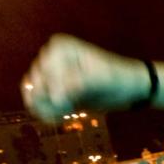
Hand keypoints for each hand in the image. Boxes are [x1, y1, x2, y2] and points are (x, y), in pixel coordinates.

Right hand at [23, 34, 146, 121]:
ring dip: (46, 108)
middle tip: (71, 107)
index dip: (57, 89)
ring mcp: (50, 73)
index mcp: (59, 47)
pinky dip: (46, 112)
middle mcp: (50, 57)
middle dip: (49, 100)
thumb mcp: (100, 80)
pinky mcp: (54, 90)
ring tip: (66, 112)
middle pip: (35, 84)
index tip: (75, 96)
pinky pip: (38, 102)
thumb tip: (55, 98)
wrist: (131, 88)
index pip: (45, 73)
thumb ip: (75, 86)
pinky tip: (62, 117)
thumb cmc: (119, 79)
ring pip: (32, 94)